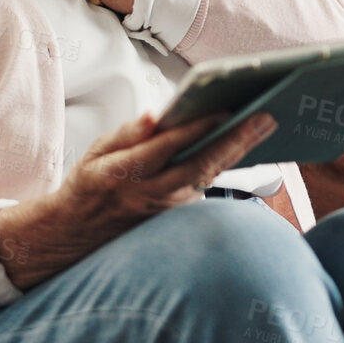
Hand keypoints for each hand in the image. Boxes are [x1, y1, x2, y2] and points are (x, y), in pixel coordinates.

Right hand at [0, 110, 278, 290]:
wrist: (78, 234)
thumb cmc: (88, 186)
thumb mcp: (95, 153)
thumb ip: (127, 134)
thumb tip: (156, 115)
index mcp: (123, 173)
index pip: (165, 147)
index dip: (195, 128)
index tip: (222, 108)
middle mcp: (149, 194)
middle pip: (200, 165)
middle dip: (235, 141)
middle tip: (265, 118)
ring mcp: (166, 209)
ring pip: (209, 177)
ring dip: (238, 152)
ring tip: (264, 125)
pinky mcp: (177, 216)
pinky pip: (204, 186)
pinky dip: (225, 164)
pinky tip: (243, 144)